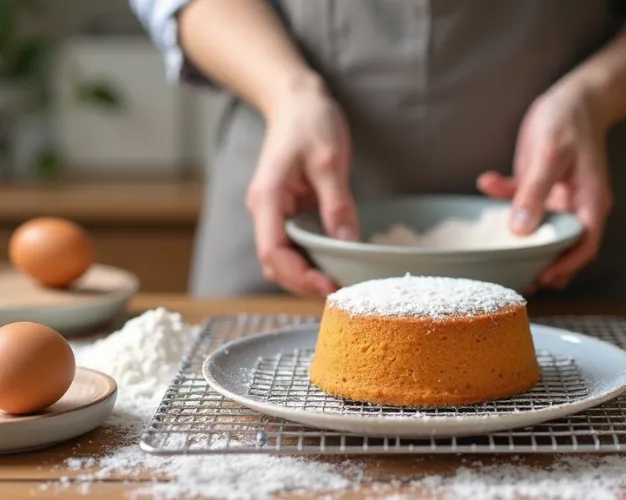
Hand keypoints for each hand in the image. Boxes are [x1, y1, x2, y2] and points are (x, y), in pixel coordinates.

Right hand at [246, 79, 356, 296]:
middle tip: (344, 297)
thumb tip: (348, 244)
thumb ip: (337, 203)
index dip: (299, 276)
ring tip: (345, 290)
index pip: (273, 251)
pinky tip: (339, 270)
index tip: (329, 286)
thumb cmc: (309, 121)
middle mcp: (266, 212)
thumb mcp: (329, 160)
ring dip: (310, 278)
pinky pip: (299, 247)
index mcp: (267, 199)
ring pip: (287, 260)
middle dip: (305, 285)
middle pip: (277, 265)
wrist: (297, 101)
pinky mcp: (292, 214)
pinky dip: (316, 263)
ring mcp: (277, 215)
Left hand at [478, 78, 612, 291]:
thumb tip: (521, 229)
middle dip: (538, 263)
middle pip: (561, 245)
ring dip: (518, 240)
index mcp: (590, 201)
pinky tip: (486, 182)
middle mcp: (576, 206)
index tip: (542, 278)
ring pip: (539, 230)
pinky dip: (503, 197)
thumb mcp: (550, 154)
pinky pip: (521, 201)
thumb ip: (534, 191)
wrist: (574, 97)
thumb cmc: (569, 121)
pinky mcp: (540, 188)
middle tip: (511, 278)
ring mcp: (557, 199)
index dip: (565, 265)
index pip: (584, 244)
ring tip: (494, 254)